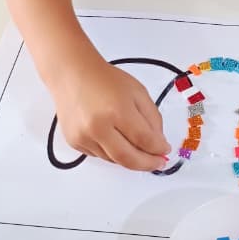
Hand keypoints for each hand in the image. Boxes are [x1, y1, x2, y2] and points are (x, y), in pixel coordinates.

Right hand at [53, 57, 171, 171]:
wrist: (73, 75)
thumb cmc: (105, 80)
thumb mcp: (138, 92)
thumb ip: (152, 118)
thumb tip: (158, 143)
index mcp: (117, 111)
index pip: (144, 140)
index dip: (158, 149)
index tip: (165, 151)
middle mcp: (98, 127)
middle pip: (128, 158)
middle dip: (147, 164)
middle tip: (158, 163)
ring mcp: (84, 137)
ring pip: (114, 160)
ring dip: (130, 158)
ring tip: (138, 149)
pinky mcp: (75, 142)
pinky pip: (101, 156)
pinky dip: (113, 153)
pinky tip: (117, 140)